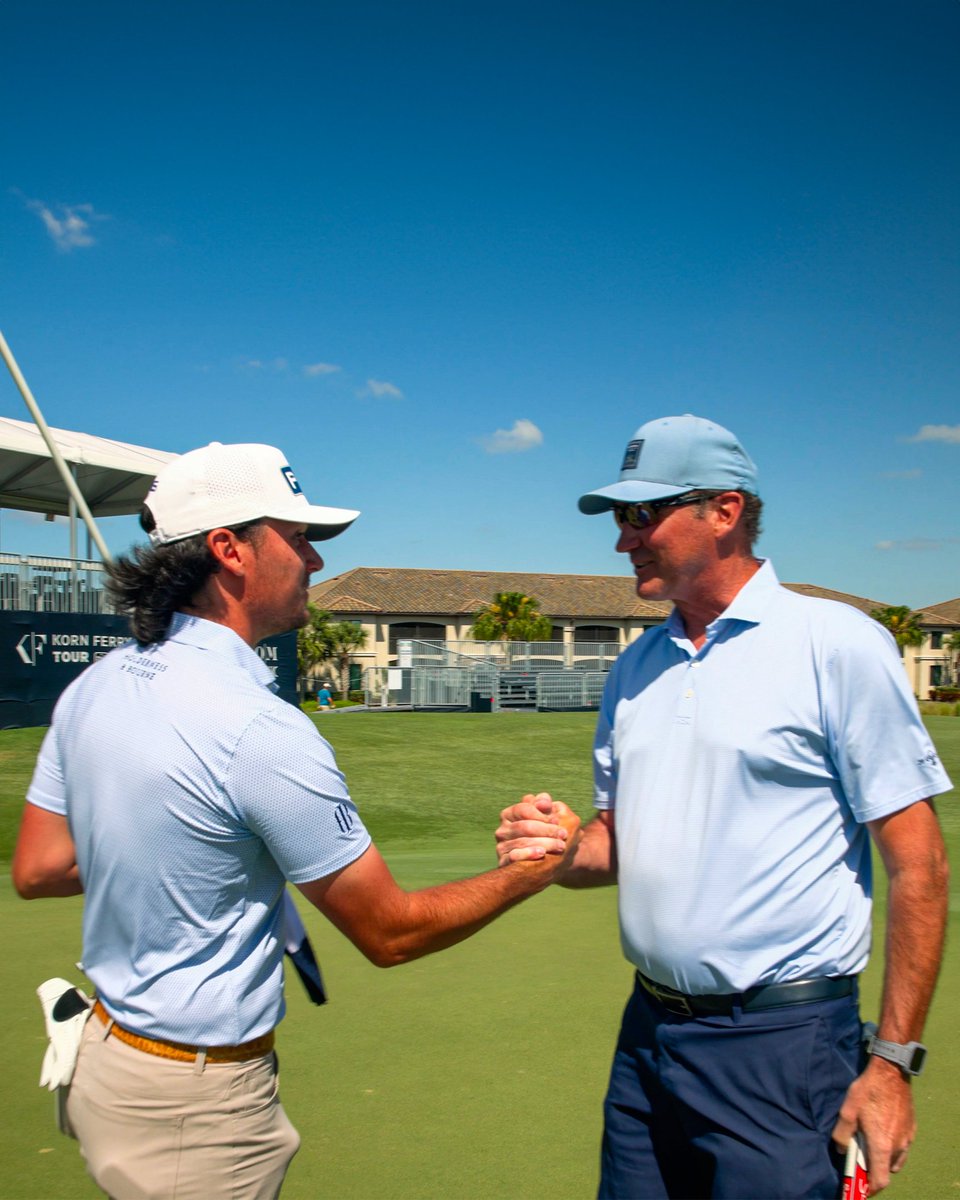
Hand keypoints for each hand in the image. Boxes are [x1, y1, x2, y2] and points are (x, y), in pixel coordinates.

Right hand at [495, 792, 578, 865]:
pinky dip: (528, 854)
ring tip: (560, 846)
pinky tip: (541, 853)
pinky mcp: (504, 863)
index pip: (523, 810)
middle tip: (563, 835)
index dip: (541, 815)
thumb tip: (543, 803)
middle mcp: (503, 830)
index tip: (557, 821)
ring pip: (521, 842)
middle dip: (545, 830)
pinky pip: (513, 857)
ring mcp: (502, 847)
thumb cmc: (550, 831)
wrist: (553, 859)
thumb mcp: (550, 814)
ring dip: (544, 843)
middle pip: (523, 827)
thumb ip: (545, 804)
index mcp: (510, 814)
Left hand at [832, 1059, 915, 1194]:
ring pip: (896, 1160)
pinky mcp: (911, 1129)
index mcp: (882, 1146)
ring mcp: (907, 1138)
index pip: (880, 1180)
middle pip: (887, 1171)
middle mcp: (898, 1146)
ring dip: (883, 1159)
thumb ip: (842, 1134)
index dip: (870, 1188)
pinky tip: (880, 1132)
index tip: (860, 1187)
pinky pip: (902, 1147)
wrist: (891, 1072)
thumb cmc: (868, 1090)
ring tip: (869, 1144)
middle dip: (874, 1170)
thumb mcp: (847, 1111)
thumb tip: (842, 1149)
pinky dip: (891, 1148)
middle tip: (860, 1159)